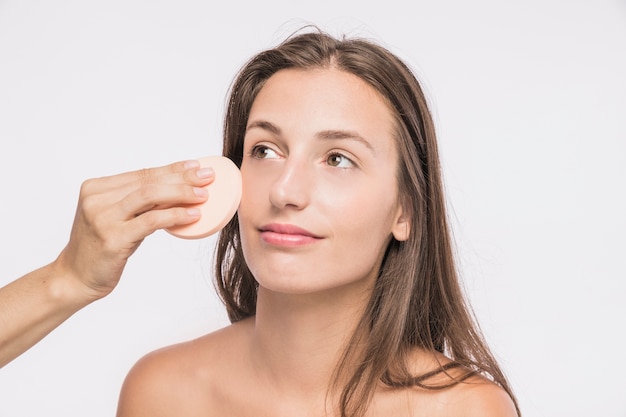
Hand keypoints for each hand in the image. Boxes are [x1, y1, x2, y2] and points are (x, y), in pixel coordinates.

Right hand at [54, 159, 212, 301]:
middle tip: (207, 177)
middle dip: (182, 177)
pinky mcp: (112, 238)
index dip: (171, 168)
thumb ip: (140, 203)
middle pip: (148, 182)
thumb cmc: (102, 246)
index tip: (196, 166)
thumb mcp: (119, 218)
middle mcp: (96, 199)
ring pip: (150, 196)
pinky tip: (192, 215)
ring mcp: (102, 218)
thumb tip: (180, 189)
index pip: (142, 174)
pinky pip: (151, 221)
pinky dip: (175, 215)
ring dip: (181, 193)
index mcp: (96, 188)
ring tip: (203, 195)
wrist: (75, 277)